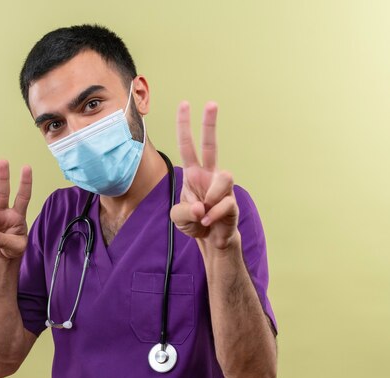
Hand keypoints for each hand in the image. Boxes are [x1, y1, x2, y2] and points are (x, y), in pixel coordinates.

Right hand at [0, 160, 31, 258]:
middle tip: (3, 160)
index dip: (25, 183)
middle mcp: (3, 212)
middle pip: (2, 191)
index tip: (26, 167)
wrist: (2, 257)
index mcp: (17, 214)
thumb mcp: (17, 248)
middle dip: (3, 176)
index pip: (23, 197)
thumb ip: (6, 241)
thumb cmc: (13, 248)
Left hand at [169, 101, 238, 249]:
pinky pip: (224, 204)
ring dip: (211, 198)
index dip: (184, 126)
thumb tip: (201, 207)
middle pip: (211, 145)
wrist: (211, 241)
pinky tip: (208, 223)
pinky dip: (212, 216)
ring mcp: (222, 188)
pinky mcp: (232, 203)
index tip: (185, 104)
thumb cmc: (195, 222)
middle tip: (211, 103)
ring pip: (225, 177)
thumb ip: (183, 212)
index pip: (187, 146)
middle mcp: (209, 176)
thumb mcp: (178, 217)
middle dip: (210, 124)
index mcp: (193, 174)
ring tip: (203, 215)